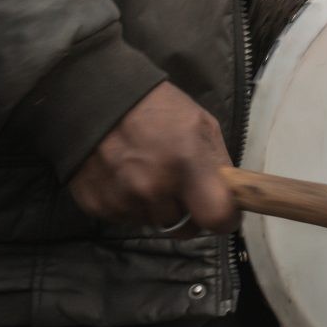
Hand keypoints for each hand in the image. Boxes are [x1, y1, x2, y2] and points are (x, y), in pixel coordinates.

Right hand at [67, 83, 238, 232]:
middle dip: (189, 213)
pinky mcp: (97, 206)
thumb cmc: (159, 109)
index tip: (226, 216)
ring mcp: (122, 199)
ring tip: (151, 176)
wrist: (98, 100)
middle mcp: (153, 187)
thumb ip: (218, 164)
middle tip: (184, 190)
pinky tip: (127, 179)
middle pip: (184, 227)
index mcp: (186, 163)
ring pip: (154, 224)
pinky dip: (131, 206)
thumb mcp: (202, 125)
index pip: (216, 217)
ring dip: (158, 209)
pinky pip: (125, 219)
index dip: (226, 220)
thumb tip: (229, 196)